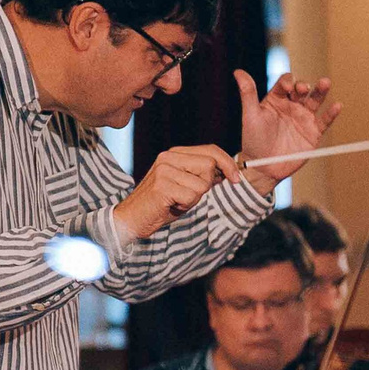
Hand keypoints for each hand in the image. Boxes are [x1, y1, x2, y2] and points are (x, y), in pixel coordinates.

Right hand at [115, 144, 241, 241]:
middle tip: (189, 195)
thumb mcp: (185, 185)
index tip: (236, 178)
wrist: (132, 219)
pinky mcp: (162, 186)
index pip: (210, 150)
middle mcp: (168, 157)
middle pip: (210, 164)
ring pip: (202, 183)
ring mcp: (164, 170)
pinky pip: (192, 196)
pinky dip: (186, 206)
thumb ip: (202, 175)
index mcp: (174, 154)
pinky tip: (171, 206)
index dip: (228, 163)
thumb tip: (228, 171)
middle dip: (208, 184)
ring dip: (195, 198)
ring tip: (177, 201)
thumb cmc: (161, 205)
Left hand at [237, 70, 339, 189]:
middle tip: (303, 89)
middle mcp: (292, 106)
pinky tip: (337, 106)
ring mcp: (303, 118)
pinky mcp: (313, 132)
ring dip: (321, 91)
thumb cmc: (253, 140)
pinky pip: (324, 121)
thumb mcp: (250, 116)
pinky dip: (331, 114)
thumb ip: (247, 93)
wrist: (263, 167)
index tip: (287, 88)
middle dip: (304, 86)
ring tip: (325, 82)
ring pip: (315, 100)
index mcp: (276, 99)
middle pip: (302, 89)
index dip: (288, 82)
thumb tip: (238, 71)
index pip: (286, 83)